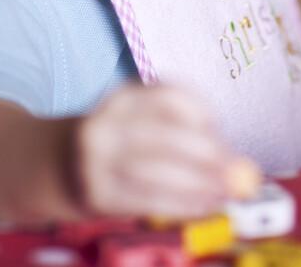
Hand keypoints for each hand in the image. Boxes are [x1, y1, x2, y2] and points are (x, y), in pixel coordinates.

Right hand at [76, 84, 249, 218]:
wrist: (63, 166)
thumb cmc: (124, 142)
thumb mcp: (143, 119)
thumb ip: (187, 131)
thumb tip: (237, 161)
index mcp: (122, 97)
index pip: (167, 95)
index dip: (200, 110)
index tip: (220, 126)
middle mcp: (105, 125)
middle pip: (166, 136)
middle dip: (209, 155)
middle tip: (238, 172)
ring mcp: (96, 162)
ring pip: (158, 173)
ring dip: (199, 185)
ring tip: (225, 193)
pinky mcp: (97, 194)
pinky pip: (148, 200)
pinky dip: (182, 204)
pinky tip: (203, 205)